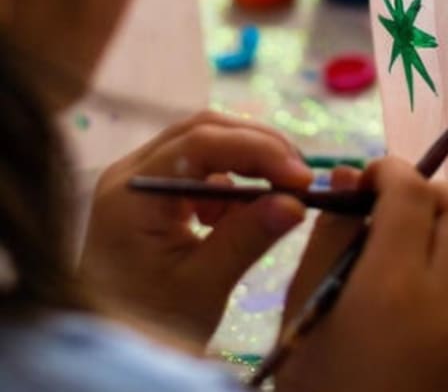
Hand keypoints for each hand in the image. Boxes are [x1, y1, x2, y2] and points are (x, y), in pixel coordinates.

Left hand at [80, 111, 312, 348]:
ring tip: (282, 192)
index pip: (201, 144)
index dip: (258, 151)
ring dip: (249, 160)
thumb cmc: (152, 322)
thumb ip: (249, 236)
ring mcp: (140, 183)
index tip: (302, 178)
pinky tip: (248, 212)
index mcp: (132, 193)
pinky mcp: (155, 197)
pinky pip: (201, 169)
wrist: (114, 348)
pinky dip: (234, 181)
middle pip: (202, 131)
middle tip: (301, 176)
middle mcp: (130, 175)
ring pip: (204, 144)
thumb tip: (297, 202)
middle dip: (259, 146)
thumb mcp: (205, 283)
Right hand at [277, 159, 447, 391]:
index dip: (392, 170)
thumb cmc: (312, 385)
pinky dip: (439, 261)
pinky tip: (398, 285)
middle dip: (433, 191)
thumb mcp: (302, 308)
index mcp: (393, 288)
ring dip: (438, 225)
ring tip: (388, 244)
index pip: (414, 195)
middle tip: (390, 202)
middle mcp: (446, 297)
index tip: (367, 175)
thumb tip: (348, 179)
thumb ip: (330, 238)